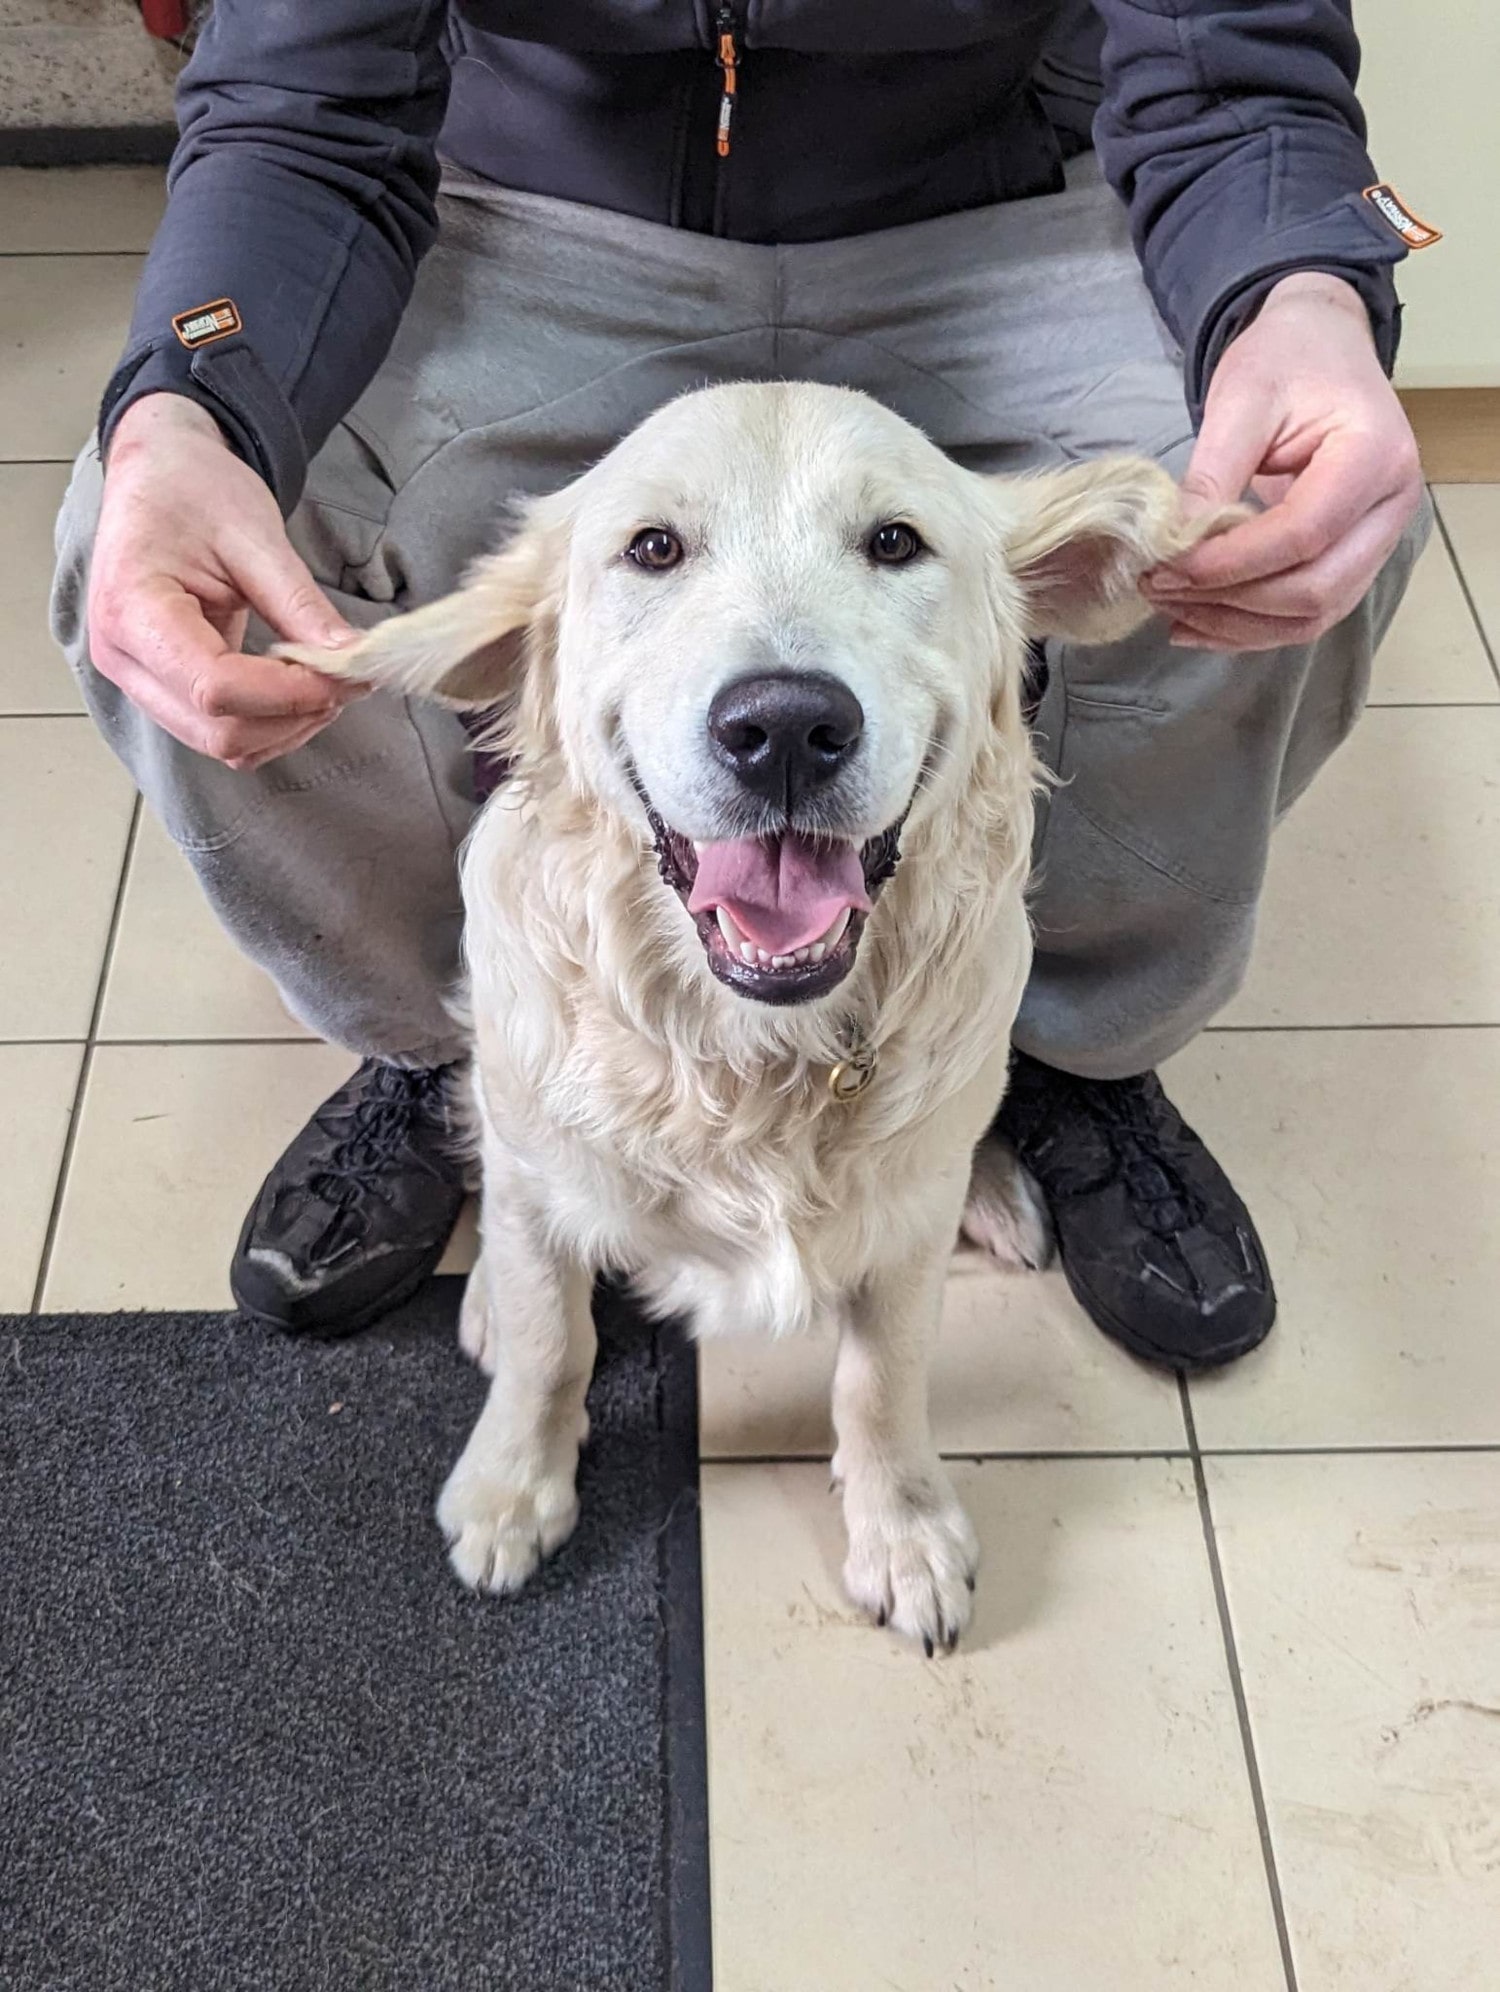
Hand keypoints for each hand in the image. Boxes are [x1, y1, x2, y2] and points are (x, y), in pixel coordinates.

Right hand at [89, 393, 365, 768]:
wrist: (158, 472)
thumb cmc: (192, 490)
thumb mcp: (254, 534)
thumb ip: (299, 604)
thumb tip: (349, 659)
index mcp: (132, 609)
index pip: (214, 687)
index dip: (288, 693)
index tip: (344, 675)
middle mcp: (123, 657)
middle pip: (217, 732)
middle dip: (291, 716)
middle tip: (345, 680)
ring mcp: (137, 678)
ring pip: (220, 744)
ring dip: (284, 728)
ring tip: (325, 682)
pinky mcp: (161, 688)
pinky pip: (218, 733)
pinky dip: (267, 725)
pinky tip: (297, 690)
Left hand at [1140, 273, 1422, 651]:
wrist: (1322, 346)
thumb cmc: (1288, 360)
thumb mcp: (1242, 398)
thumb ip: (1212, 473)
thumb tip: (1174, 545)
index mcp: (1375, 455)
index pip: (1303, 534)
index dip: (1230, 561)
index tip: (1167, 564)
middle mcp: (1391, 507)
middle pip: (1314, 588)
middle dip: (1229, 601)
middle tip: (1157, 586)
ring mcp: (1379, 539)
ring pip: (1313, 615)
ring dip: (1235, 624)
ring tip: (1169, 606)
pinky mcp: (1354, 560)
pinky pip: (1306, 616)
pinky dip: (1249, 629)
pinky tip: (1196, 624)